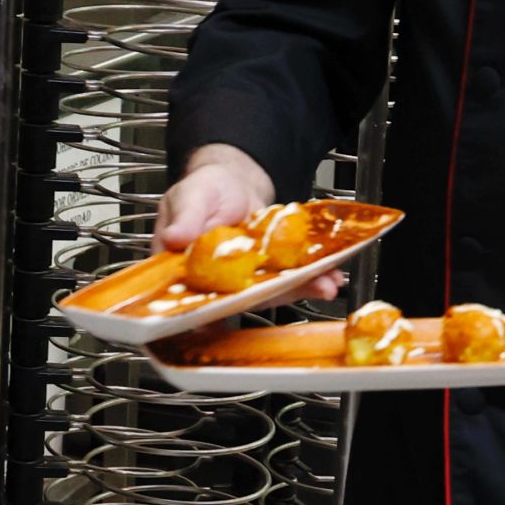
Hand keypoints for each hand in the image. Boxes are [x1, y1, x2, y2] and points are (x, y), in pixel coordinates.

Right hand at [153, 145, 343, 300]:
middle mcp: (214, 283)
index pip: (191, 302)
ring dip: (299, 289)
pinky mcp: (268, 270)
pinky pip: (288, 277)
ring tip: (327, 285)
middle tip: (299, 293)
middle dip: (272, 299)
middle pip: (239, 300)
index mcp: (181, 273)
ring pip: (269, 291)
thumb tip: (174, 236)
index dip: (209, 316)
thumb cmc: (203, 190)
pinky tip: (330, 276)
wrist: (233, 182)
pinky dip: (310, 277)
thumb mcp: (190, 197)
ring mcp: (244, 279)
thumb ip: (185, 217)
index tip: (232, 322)